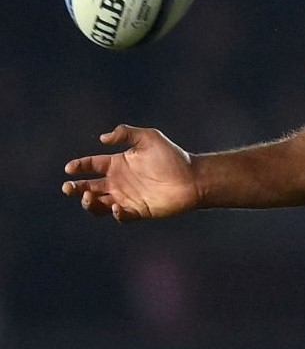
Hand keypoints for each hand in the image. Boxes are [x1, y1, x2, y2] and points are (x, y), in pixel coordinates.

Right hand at [62, 125, 198, 222]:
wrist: (193, 177)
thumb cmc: (172, 156)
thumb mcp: (149, 137)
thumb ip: (126, 133)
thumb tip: (102, 138)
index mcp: (118, 163)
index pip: (92, 165)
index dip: (79, 166)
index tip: (70, 168)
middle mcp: (119, 181)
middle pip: (88, 187)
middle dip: (75, 188)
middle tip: (68, 187)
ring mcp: (126, 197)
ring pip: (98, 204)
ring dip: (89, 202)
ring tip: (89, 196)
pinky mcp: (137, 211)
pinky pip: (120, 216)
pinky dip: (115, 214)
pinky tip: (116, 206)